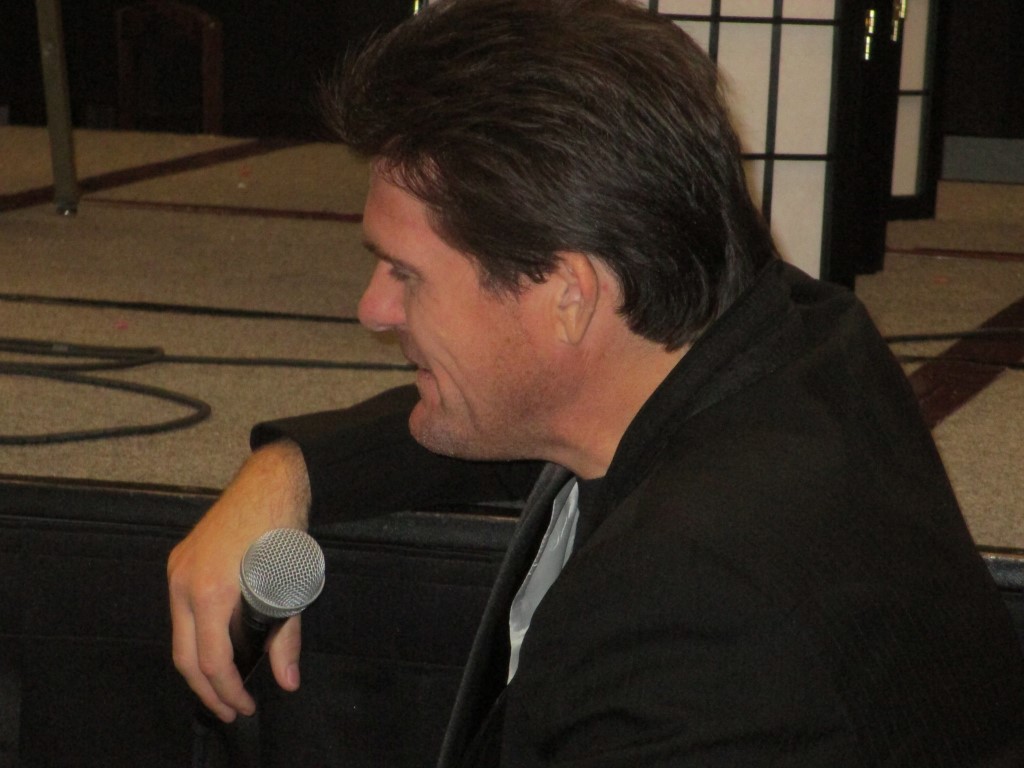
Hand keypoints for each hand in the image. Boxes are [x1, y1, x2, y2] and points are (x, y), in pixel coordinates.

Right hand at [168, 439, 310, 720]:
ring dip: (199, 664)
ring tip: (225, 684)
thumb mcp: (291, 586)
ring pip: (178, 634)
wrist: (271, 479)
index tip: (245, 706)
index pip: (212, 659)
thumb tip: (287, 681)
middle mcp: (185, 582)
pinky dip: (196, 635)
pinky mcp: (181, 560)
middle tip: (231, 709)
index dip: (228, 690)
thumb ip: (286, 638)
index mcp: (213, 590)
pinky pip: (181, 610)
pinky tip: (217, 644)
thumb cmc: (284, 528)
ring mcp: (178, 569)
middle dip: (206, 689)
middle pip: (184, 655)